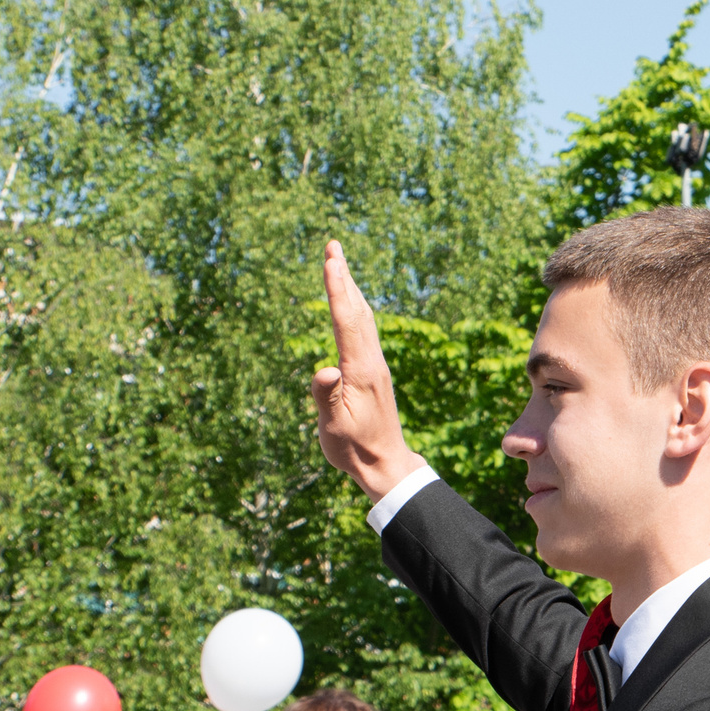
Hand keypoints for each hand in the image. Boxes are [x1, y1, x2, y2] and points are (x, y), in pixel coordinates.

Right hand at [311, 241, 424, 501]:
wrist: (386, 465)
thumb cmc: (355, 448)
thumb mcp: (333, 426)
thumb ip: (325, 397)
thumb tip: (323, 371)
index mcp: (360, 370)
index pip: (346, 320)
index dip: (337, 287)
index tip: (331, 258)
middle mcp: (371, 362)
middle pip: (357, 310)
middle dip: (344, 277)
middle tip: (333, 246)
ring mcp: (375, 366)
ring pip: (363, 318)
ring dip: (350, 289)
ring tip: (339, 265)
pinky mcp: (374, 373)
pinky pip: (364, 331)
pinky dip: (355, 309)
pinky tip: (351, 305)